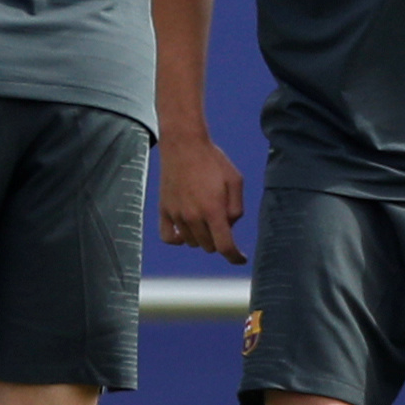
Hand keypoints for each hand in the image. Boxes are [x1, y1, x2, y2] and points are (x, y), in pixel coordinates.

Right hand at [157, 133, 246, 264]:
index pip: (225, 246)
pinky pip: (169, 237)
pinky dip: (178, 240)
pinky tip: (186, 233)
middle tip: (222, 218)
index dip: (235, 257)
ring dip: (202, 237)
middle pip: (209, 246)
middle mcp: (193, 217)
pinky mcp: (164, 210)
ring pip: (192, 243)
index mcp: (213, 210)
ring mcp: (177, 215)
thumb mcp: (235, 181)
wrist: (184, 145)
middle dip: (220, 239)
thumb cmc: (213, 161)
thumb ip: (236, 208)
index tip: (241, 259)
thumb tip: (230, 227)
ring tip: (206, 217)